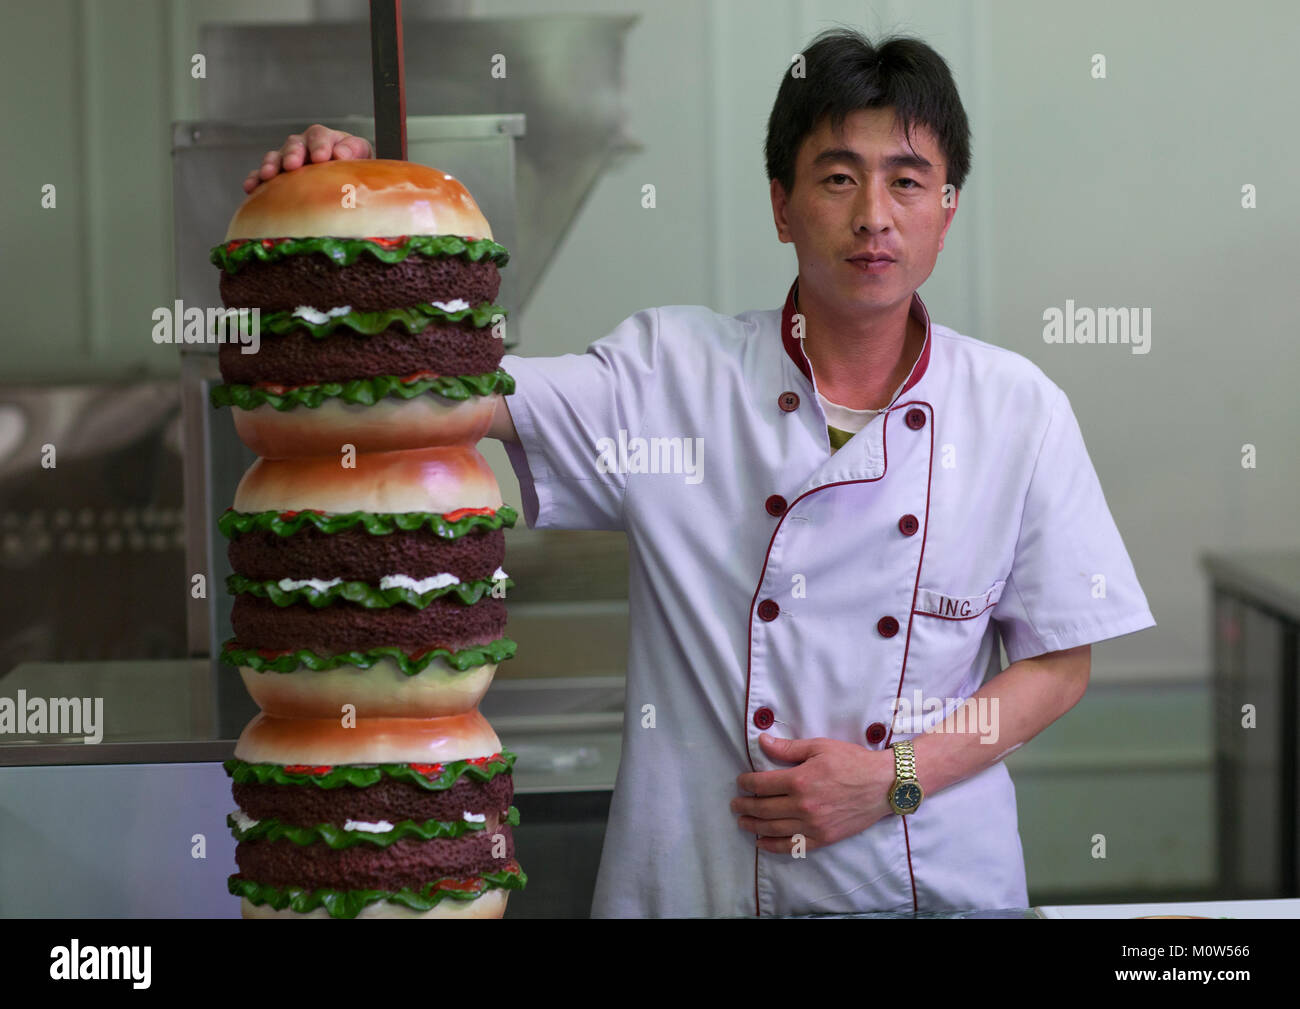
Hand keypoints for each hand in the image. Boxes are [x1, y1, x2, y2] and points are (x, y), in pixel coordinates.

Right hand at [242, 123, 373, 192]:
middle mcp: (304, 146)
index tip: (323, 157)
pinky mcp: (277, 176)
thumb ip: (353, 151)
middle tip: (293, 165)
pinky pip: (262, 175)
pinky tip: (250, 188)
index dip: (320, 145)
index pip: (320, 136)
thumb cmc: (355, 168)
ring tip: (268, 175)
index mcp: (326, 139)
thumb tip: (340, 153)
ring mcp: (288, 159)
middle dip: (292, 154)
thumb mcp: (361, 156)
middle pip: (294, 144)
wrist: (348, 182)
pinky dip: (255, 179)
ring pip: (276, 157)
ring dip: (271, 165)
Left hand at [732, 733, 894, 853]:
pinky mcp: (823, 838)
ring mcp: (813, 825)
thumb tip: (762, 742)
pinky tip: (762, 842)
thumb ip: (789, 748)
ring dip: (753, 826)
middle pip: (763, 808)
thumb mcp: (820, 747)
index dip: (746, 784)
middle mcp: (803, 805)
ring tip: (742, 822)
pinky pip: (793, 846)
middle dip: (745, 806)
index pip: (762, 784)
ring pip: (773, 829)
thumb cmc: (853, 761)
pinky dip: (773, 846)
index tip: (740, 782)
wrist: (884, 785)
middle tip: (735, 804)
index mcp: (799, 780)